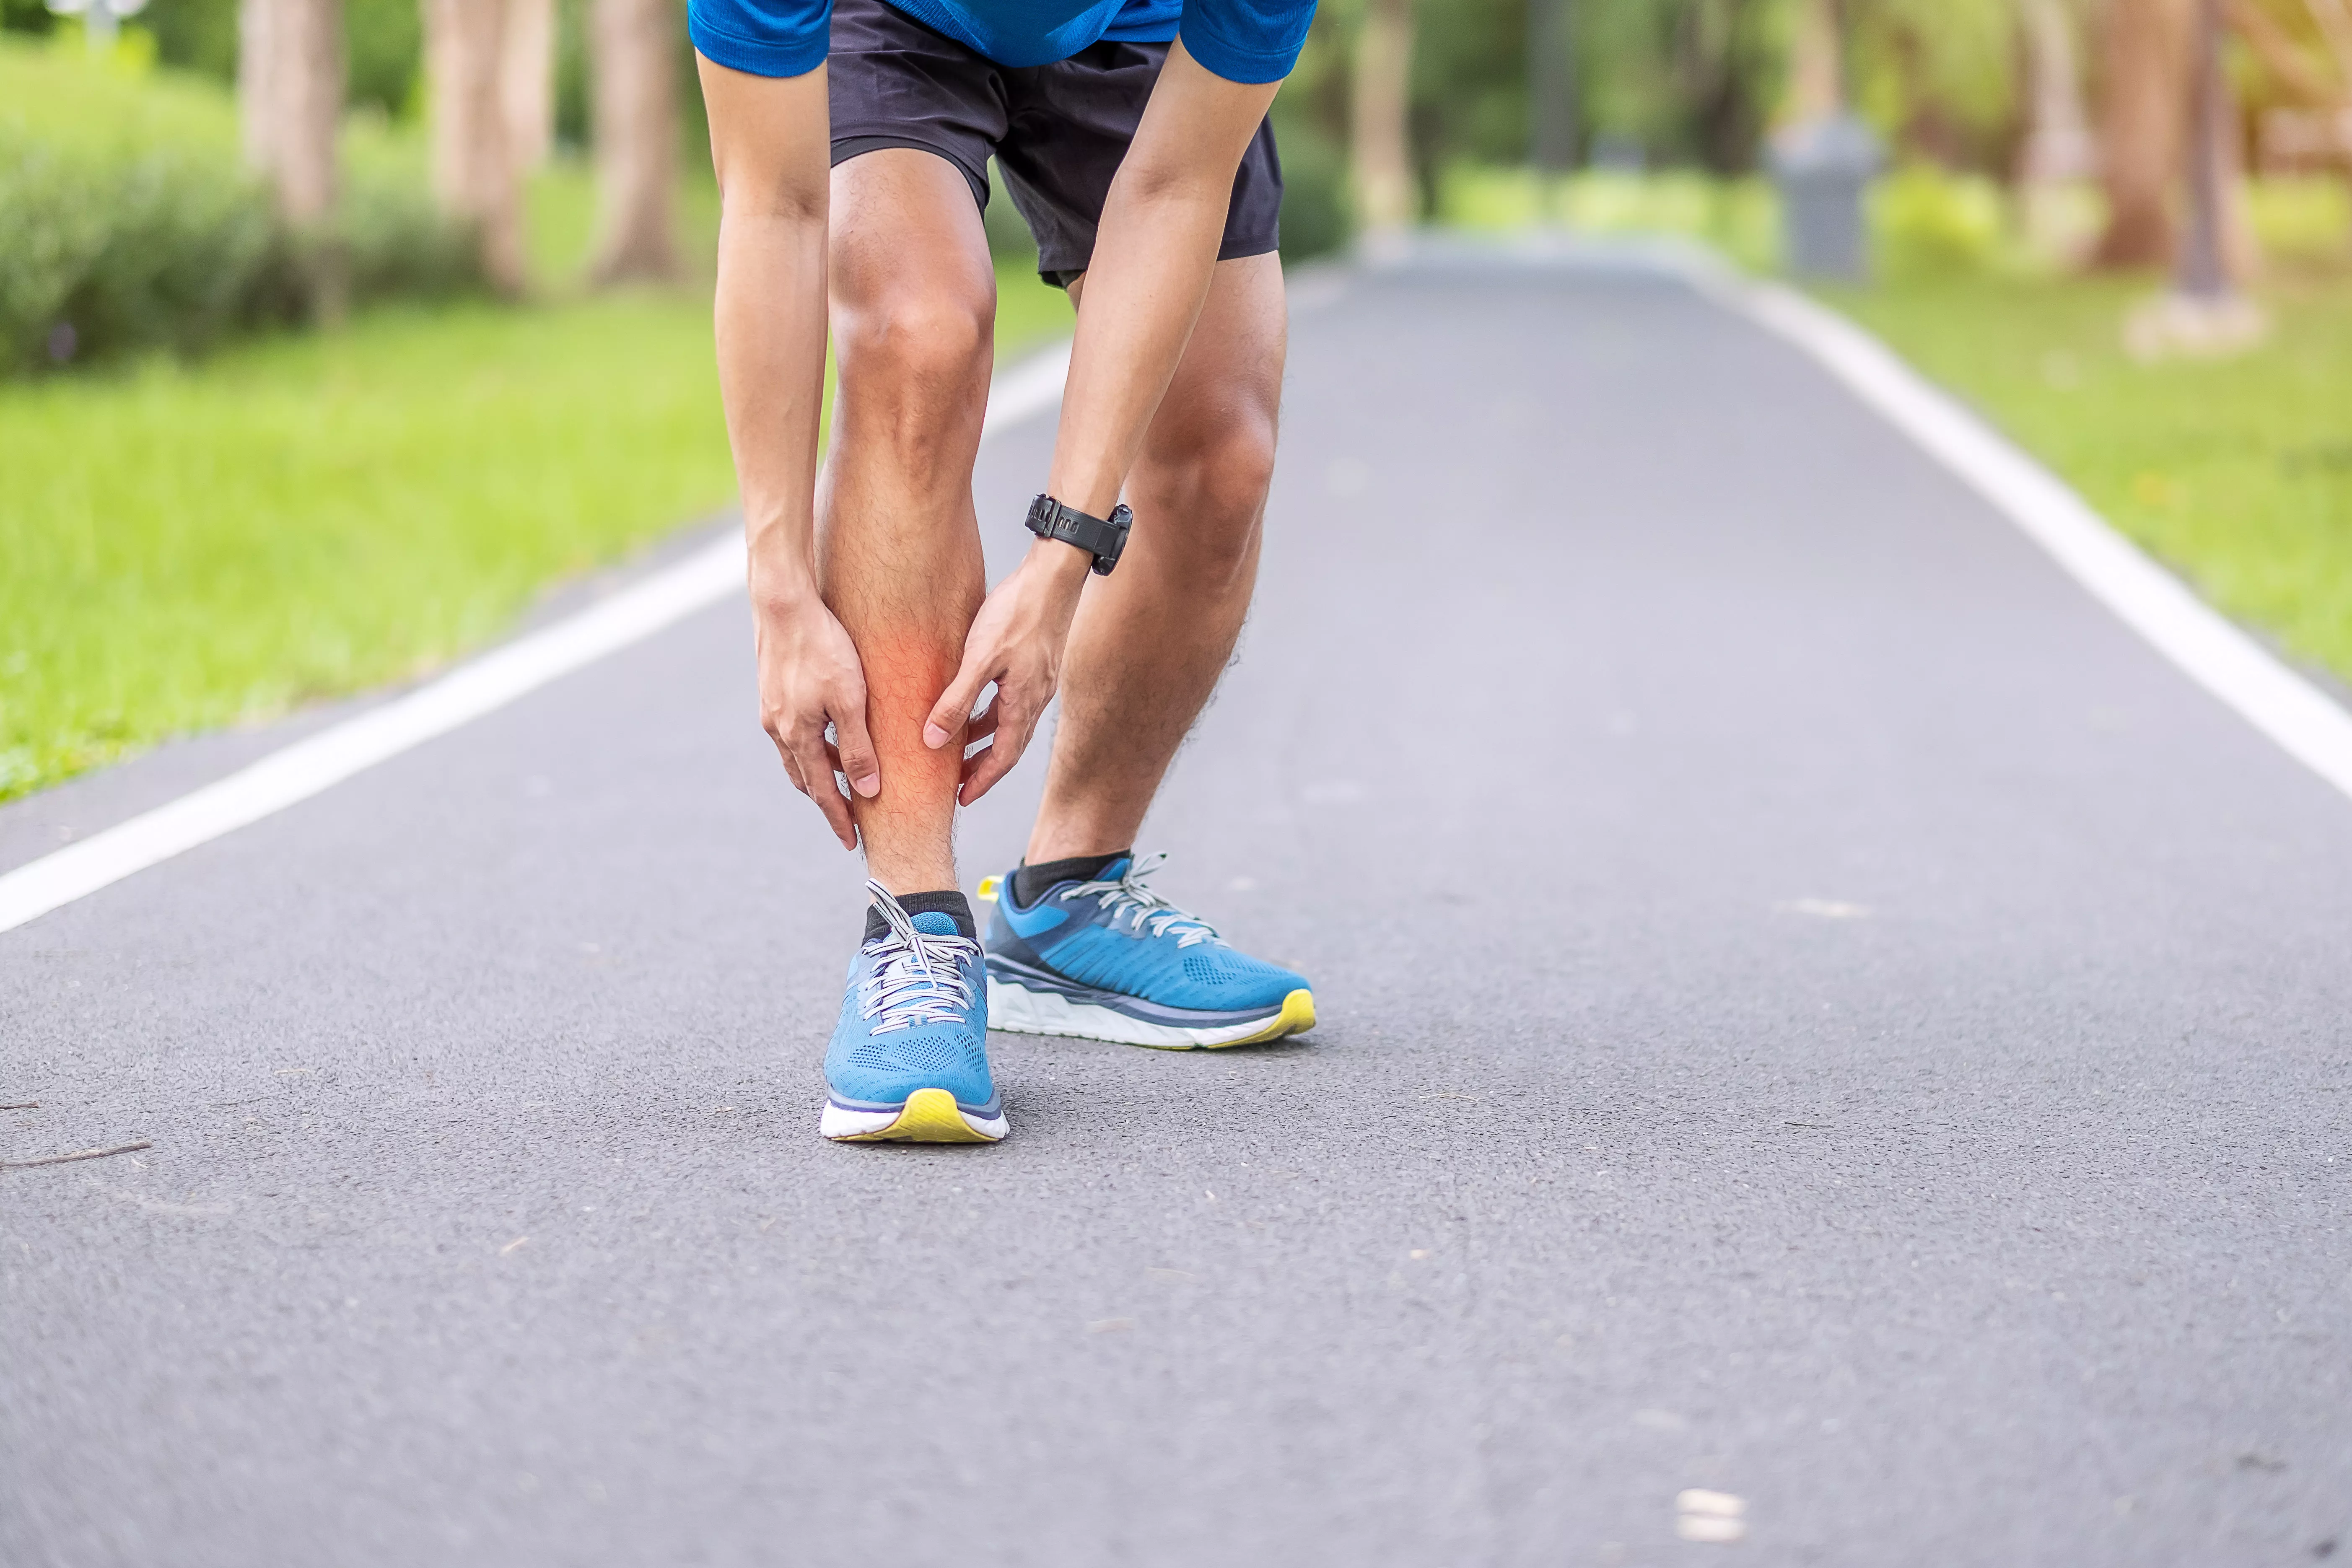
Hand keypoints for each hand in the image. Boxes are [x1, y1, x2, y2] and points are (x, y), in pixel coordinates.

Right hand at [753, 594, 880, 848]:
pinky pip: (792, 733)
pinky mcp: (771, 692)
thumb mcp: (850, 699)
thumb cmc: (823, 647)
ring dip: (818, 772)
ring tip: (843, 781)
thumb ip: (858, 746)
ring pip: (797, 755)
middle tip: (848, 818)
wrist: (783, 604)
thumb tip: (867, 790)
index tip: (852, 843)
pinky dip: (811, 746)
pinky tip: (828, 737)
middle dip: (826, 800)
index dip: (838, 818)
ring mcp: (771, 710)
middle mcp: (777, 728)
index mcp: (797, 735)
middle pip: (805, 778)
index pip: (821, 791)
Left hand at [924, 542, 1091, 805]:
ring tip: (959, 750)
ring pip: (1009, 724)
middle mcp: (1035, 698)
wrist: (1053, 576)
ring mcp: (1037, 682)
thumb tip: (933, 740)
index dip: (983, 781)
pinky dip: (990, 714)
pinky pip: (1010, 702)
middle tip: (957, 783)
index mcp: (1024, 703)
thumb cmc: (1018, 612)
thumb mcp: (980, 658)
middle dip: (982, 768)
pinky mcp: (1034, 665)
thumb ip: (956, 700)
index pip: (1004, 758)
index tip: (962, 800)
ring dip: (985, 740)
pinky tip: (972, 707)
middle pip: (1008, 746)